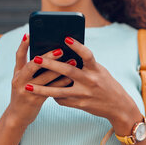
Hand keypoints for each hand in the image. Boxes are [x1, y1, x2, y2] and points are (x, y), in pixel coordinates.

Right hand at [8, 34, 73, 127]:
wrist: (18, 116)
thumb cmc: (25, 93)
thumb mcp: (23, 79)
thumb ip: (31, 68)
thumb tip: (48, 53)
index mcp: (17, 72)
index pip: (19, 55)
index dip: (23, 45)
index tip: (29, 34)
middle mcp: (19, 80)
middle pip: (33, 65)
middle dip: (47, 57)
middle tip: (61, 50)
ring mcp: (26, 90)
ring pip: (44, 77)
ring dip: (59, 69)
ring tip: (72, 61)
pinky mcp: (34, 100)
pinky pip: (51, 90)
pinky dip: (61, 83)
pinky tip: (71, 78)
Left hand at [25, 37, 140, 130]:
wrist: (118, 106)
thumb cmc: (106, 83)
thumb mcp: (99, 71)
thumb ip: (85, 64)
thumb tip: (64, 54)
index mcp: (96, 69)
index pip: (87, 55)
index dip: (77, 46)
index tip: (66, 38)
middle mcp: (90, 81)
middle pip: (67, 71)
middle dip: (50, 65)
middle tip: (35, 58)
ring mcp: (84, 94)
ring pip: (59, 91)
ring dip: (42, 89)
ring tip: (27, 86)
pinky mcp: (80, 104)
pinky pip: (62, 99)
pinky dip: (52, 95)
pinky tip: (44, 92)